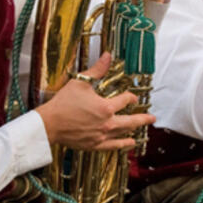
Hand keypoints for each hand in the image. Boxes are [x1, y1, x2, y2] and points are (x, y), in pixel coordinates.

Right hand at [35, 52, 154, 150]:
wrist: (50, 124)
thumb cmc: (64, 103)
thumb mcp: (81, 82)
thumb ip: (97, 70)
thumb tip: (108, 56)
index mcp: (106, 107)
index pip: (125, 100)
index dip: (130, 97)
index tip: (133, 97)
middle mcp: (107, 123)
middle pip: (130, 121)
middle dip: (143, 118)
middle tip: (152, 118)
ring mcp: (101, 136)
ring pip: (123, 134)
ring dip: (134, 131)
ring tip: (141, 131)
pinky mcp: (94, 145)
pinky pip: (113, 147)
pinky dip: (122, 145)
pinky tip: (128, 145)